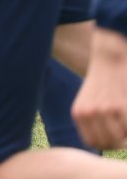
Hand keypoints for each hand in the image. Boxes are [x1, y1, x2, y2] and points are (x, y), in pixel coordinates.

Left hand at [74, 28, 126, 149]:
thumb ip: (93, 120)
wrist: (109, 57)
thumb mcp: (89, 100)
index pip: (93, 142)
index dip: (107, 144)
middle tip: (124, 130)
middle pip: (107, 143)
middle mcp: (88, 113)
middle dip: (119, 142)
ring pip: (120, 138)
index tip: (116, 138)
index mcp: (79, 113)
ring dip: (126, 134)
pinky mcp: (119, 105)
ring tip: (125, 120)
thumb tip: (106, 144)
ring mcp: (103, 110)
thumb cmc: (103, 81)